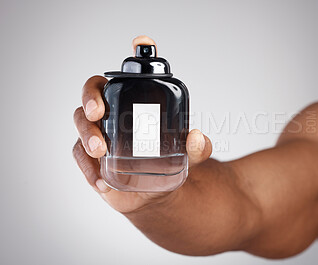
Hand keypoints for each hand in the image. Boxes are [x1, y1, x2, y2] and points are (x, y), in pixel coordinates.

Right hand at [73, 36, 212, 212]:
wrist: (156, 193)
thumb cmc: (168, 162)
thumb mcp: (188, 156)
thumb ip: (198, 148)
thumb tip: (197, 137)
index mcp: (136, 103)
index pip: (131, 75)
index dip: (136, 56)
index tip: (142, 45)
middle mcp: (114, 112)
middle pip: (93, 92)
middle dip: (91, 98)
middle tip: (100, 113)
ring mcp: (99, 133)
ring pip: (81, 122)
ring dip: (86, 133)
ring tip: (100, 150)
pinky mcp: (90, 159)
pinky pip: (79, 156)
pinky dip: (87, 167)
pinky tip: (99, 179)